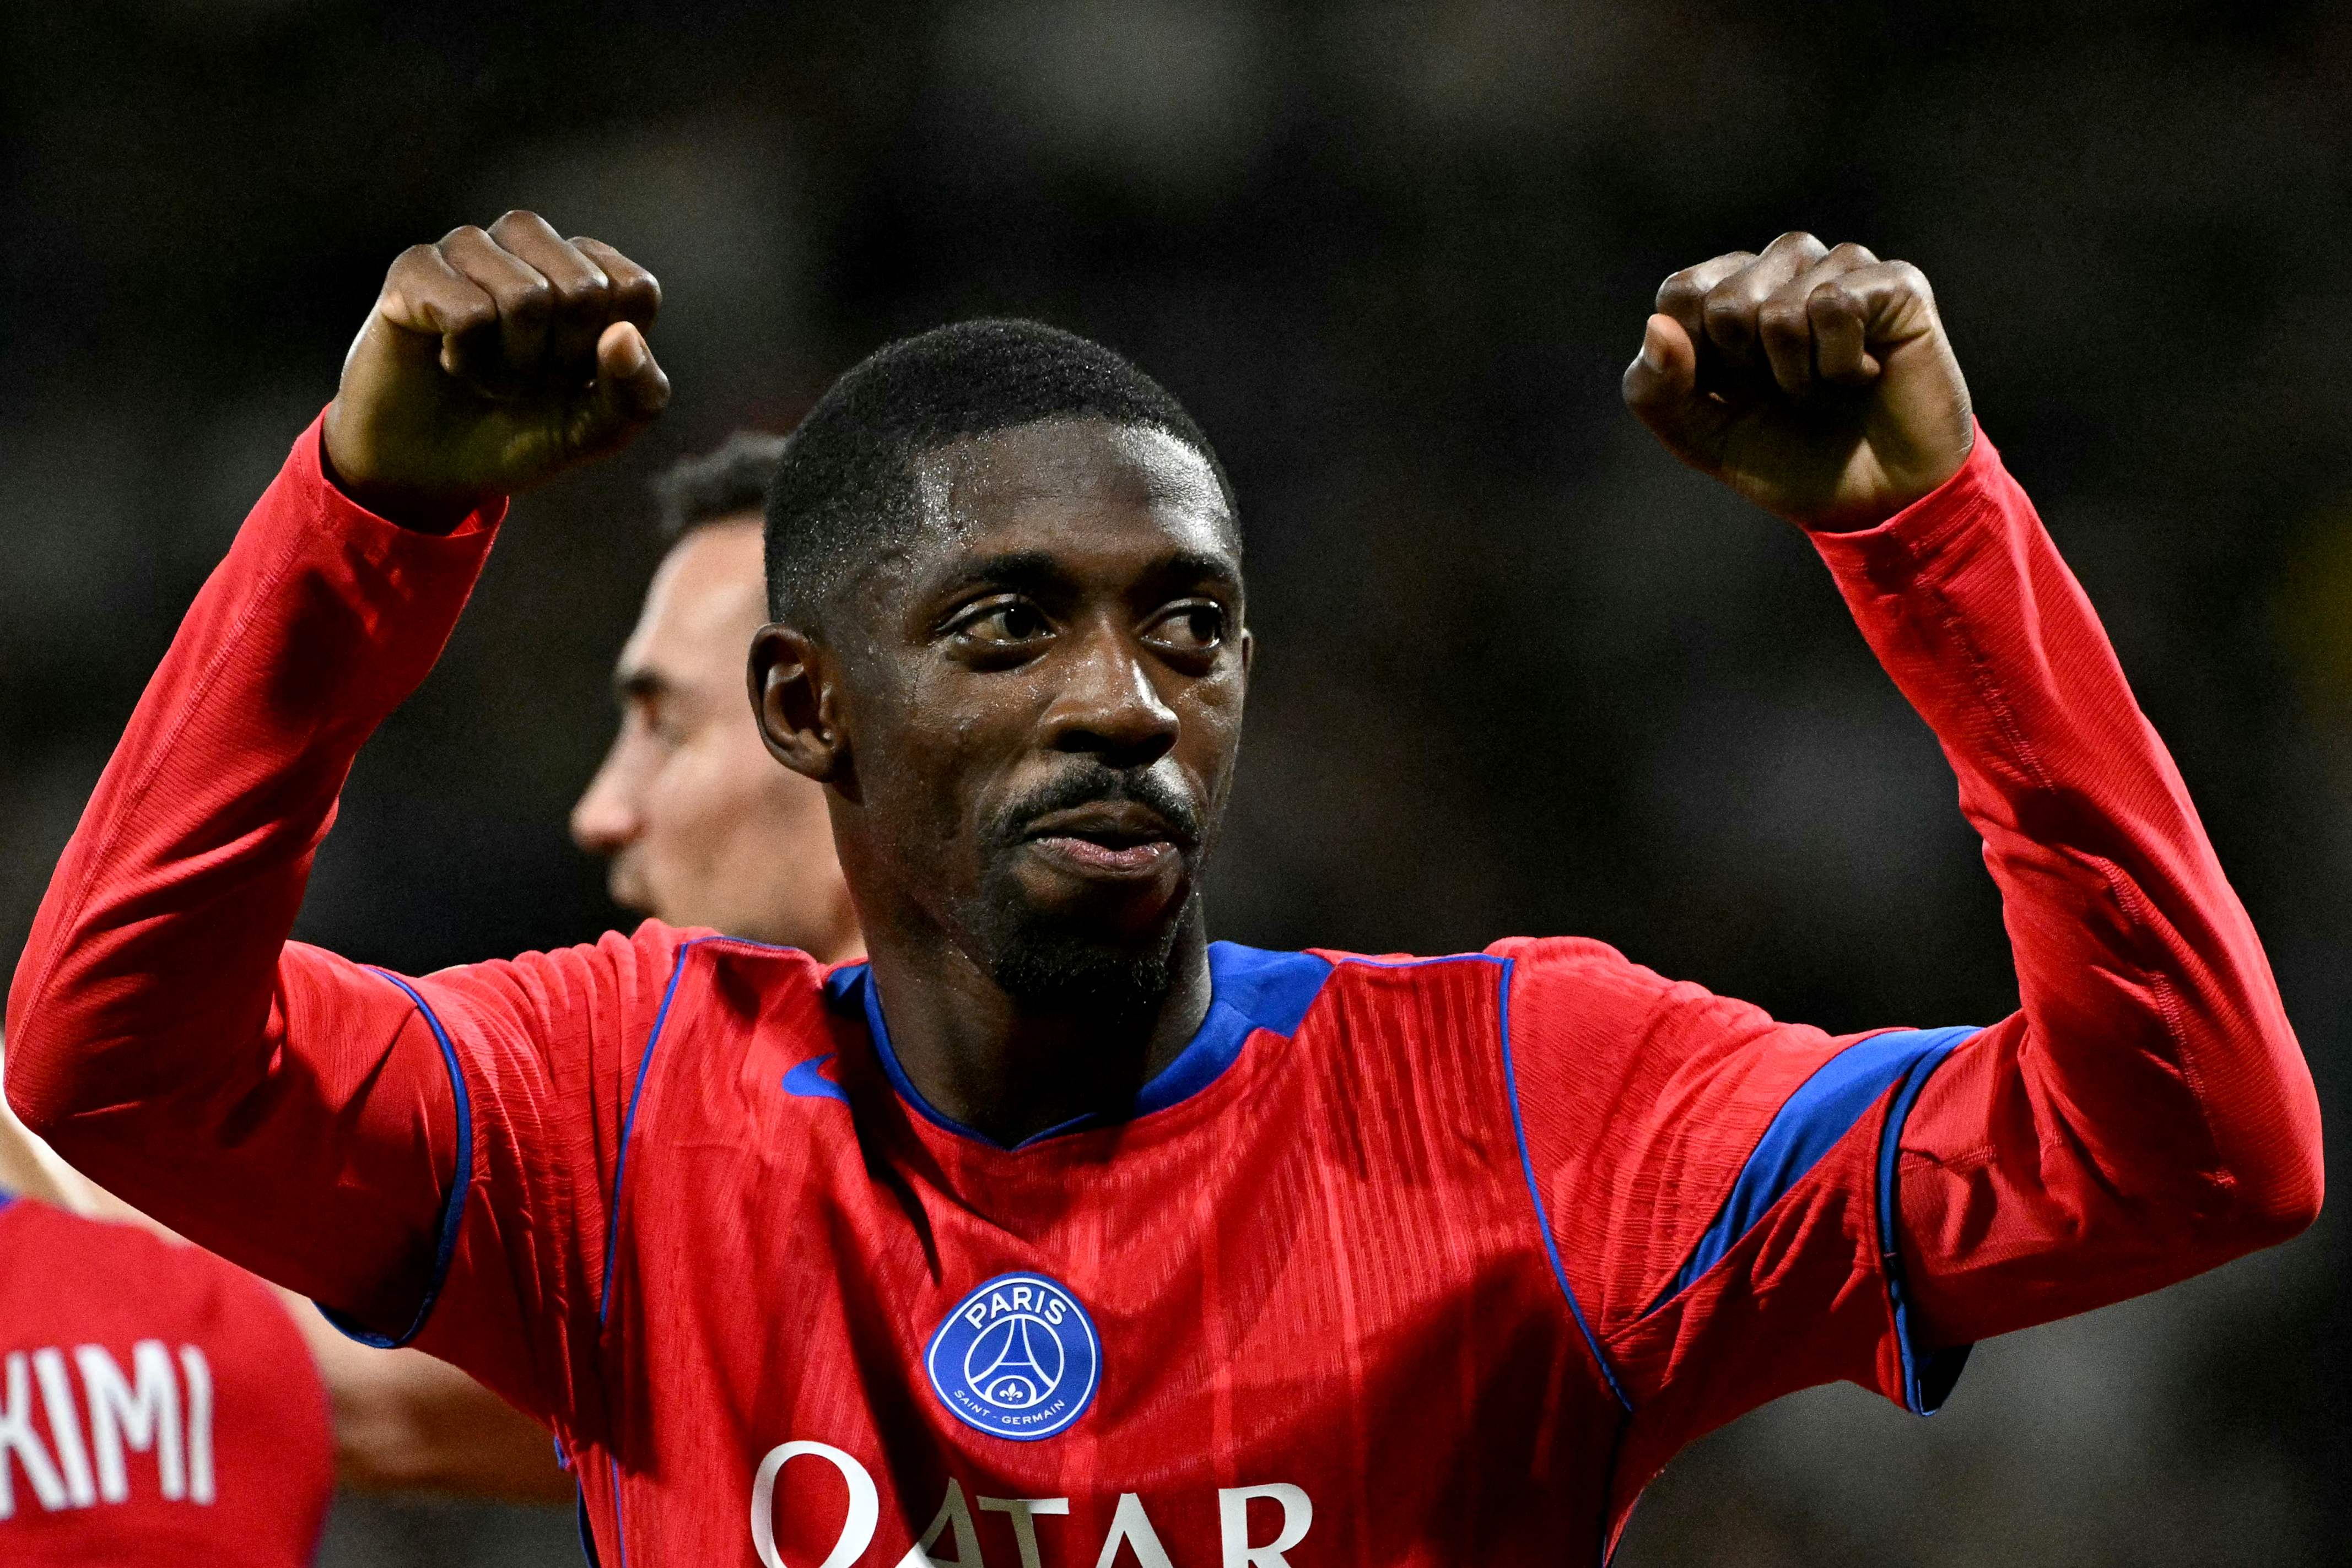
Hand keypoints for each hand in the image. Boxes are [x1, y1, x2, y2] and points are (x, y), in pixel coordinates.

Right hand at [322, 211, 669, 528]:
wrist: (434, 468)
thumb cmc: (523, 433)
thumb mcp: (597, 430)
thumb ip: (637, 394)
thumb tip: (624, 336)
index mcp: (586, 269)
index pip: (635, 289)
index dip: (608, 353)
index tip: (576, 376)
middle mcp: (530, 245)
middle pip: (583, 289)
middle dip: (561, 360)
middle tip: (526, 378)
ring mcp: (471, 249)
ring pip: (526, 297)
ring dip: (512, 365)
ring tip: (489, 374)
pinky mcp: (416, 269)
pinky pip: (467, 311)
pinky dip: (468, 360)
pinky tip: (451, 363)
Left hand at [1622, 232, 1973, 531]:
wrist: (1878, 501)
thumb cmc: (1789, 459)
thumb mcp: (1701, 437)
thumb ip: (1656, 390)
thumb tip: (1657, 328)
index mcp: (1729, 293)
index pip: (1681, 294)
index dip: (1698, 361)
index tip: (1733, 392)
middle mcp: (1783, 269)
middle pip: (1722, 300)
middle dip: (1747, 371)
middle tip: (1787, 393)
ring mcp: (1840, 269)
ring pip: (1778, 309)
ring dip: (1794, 373)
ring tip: (1824, 386)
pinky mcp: (1894, 281)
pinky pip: (1835, 306)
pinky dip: (1840, 365)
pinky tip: (1864, 375)